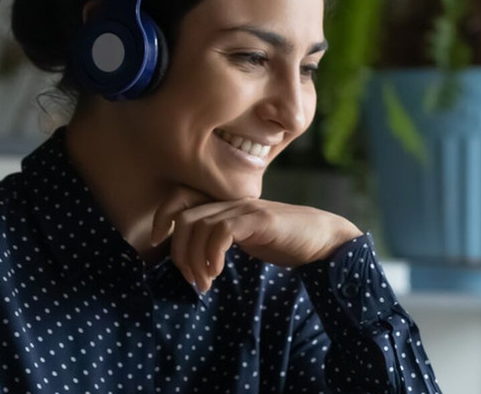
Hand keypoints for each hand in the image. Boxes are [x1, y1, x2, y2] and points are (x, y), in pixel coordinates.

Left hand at [150, 195, 363, 292]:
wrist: (323, 239)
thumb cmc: (285, 242)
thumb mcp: (246, 239)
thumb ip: (222, 239)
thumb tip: (194, 258)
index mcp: (226, 205)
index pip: (181, 198)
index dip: (162, 216)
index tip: (157, 242)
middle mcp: (232, 202)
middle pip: (184, 218)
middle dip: (179, 253)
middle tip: (192, 279)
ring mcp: (246, 209)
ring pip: (198, 226)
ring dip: (194, 260)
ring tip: (205, 282)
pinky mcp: (259, 220)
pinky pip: (222, 232)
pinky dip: (212, 254)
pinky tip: (217, 271)